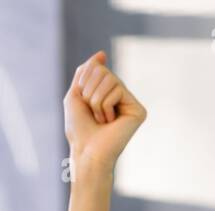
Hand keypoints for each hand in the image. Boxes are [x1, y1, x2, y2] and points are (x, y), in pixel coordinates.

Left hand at [63, 51, 146, 173]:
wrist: (86, 152)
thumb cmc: (79, 129)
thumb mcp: (76, 95)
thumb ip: (86, 72)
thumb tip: (101, 54)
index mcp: (107, 91)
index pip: (96, 67)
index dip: (83, 83)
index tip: (84, 103)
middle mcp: (122, 94)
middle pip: (102, 71)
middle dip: (89, 92)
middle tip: (92, 113)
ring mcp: (131, 102)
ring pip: (110, 80)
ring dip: (96, 102)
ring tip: (100, 119)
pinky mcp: (138, 109)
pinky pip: (117, 91)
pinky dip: (105, 106)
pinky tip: (110, 122)